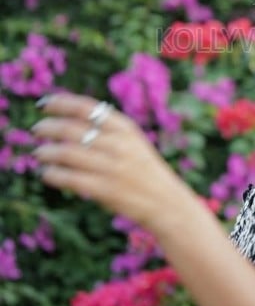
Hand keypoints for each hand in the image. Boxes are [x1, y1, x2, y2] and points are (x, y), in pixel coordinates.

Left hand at [32, 93, 187, 229]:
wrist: (166, 202)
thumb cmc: (143, 170)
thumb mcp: (133, 142)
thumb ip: (107, 129)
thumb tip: (68, 117)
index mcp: (125, 128)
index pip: (87, 107)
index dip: (61, 103)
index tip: (43, 104)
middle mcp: (119, 144)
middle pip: (72, 129)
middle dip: (49, 127)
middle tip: (36, 130)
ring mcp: (112, 168)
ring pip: (67, 153)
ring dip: (46, 152)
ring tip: (39, 153)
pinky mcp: (105, 190)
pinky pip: (69, 178)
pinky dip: (52, 174)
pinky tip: (46, 173)